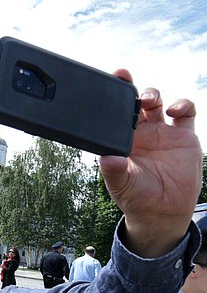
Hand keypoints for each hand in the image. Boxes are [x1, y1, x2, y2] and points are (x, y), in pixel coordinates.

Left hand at [100, 69, 200, 256]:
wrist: (163, 211)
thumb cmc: (137, 198)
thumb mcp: (122, 185)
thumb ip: (114, 171)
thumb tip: (107, 159)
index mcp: (121, 140)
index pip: (114, 114)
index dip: (111, 97)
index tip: (107, 83)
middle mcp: (140, 133)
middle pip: (134, 102)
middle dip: (130, 88)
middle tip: (126, 81)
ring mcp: (161, 133)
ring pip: (157, 102)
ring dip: (152, 94)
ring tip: (149, 100)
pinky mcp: (183, 136)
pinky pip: (185, 113)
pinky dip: (182, 105)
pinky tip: (174, 111)